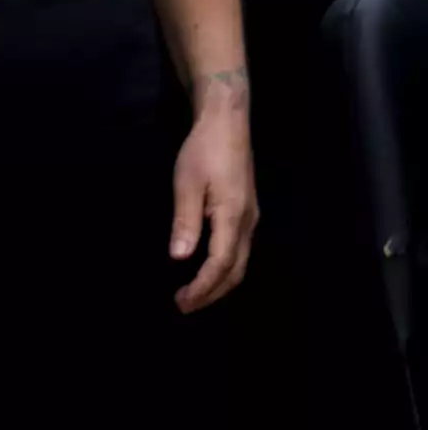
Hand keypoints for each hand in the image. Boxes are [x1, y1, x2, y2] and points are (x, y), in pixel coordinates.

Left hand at [171, 97, 256, 312]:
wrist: (227, 124)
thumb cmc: (204, 150)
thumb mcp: (186, 183)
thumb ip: (185, 221)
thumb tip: (179, 257)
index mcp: (233, 217)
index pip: (220, 264)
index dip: (203, 287)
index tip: (182, 300)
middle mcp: (248, 223)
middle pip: (235, 271)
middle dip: (211, 293)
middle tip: (185, 306)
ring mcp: (251, 218)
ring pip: (240, 262)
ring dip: (219, 283)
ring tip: (194, 294)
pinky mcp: (247, 212)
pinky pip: (239, 250)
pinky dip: (225, 268)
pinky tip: (208, 269)